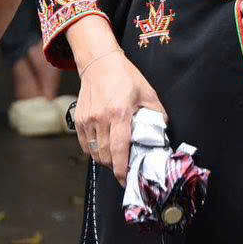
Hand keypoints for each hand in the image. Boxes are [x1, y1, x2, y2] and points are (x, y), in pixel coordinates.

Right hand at [72, 44, 163, 183]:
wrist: (99, 63)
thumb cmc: (125, 77)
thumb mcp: (147, 93)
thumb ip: (156, 115)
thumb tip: (162, 135)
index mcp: (120, 113)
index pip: (119, 149)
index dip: (122, 170)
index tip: (127, 180)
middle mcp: (101, 117)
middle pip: (105, 155)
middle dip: (115, 167)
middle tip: (125, 169)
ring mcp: (88, 119)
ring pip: (94, 152)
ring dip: (105, 161)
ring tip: (115, 159)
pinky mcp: (80, 118)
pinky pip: (85, 144)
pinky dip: (93, 152)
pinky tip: (103, 149)